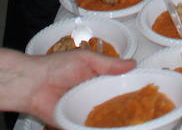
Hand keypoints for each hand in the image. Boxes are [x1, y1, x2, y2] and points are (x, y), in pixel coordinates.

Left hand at [0, 48, 134, 120]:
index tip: (150, 93)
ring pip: (106, 121)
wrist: (31, 84)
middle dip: (129, 110)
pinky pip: (90, 129)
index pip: (121, 86)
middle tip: (146, 114)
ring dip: (116, 123)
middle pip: (116, 106)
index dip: (134, 90)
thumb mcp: (86, 59)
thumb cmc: (56, 67)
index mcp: (98, 79)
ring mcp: (85, 112)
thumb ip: (109, 64)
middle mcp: (93, 97)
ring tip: (136, 125)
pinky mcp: (75, 125)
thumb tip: (133, 64)